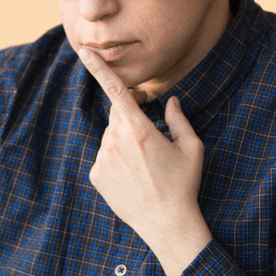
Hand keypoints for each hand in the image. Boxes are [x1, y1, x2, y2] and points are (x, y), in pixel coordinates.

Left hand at [78, 46, 212, 275]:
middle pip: (118, 115)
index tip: (84, 51)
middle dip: (131, 119)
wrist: (166, 224)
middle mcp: (116, 140)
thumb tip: (171, 102)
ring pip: (111, 137)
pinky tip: (133, 178)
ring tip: (145, 168)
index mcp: (139, 129)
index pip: (116, 90)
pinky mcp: (96, 175)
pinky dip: (116, 161)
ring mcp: (103, 159)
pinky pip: (104, 157)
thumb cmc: (183, 184)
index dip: (99, 68)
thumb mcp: (192, 148)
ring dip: (124, 143)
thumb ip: (179, 120)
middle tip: (151, 142)